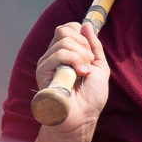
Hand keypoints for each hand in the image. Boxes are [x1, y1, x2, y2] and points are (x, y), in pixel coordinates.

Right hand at [33, 22, 109, 141]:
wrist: (83, 117)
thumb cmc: (91, 97)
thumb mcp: (99, 66)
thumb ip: (94, 45)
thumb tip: (86, 24)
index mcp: (66, 53)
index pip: (68, 28)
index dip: (81, 34)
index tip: (90, 51)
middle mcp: (54, 56)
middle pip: (64, 30)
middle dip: (83, 44)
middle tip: (87, 62)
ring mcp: (47, 63)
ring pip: (63, 41)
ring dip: (81, 55)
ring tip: (83, 72)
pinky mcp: (42, 72)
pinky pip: (57, 54)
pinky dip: (75, 61)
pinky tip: (79, 74)